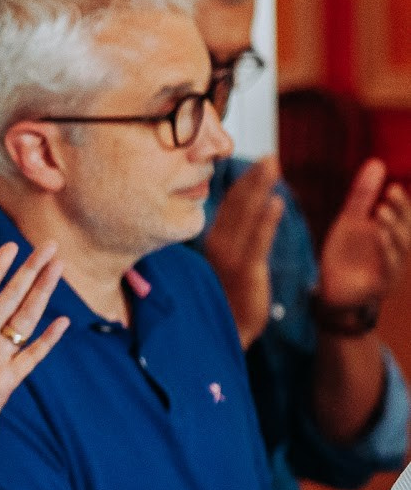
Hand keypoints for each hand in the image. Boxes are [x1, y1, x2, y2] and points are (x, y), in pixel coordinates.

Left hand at [0, 241, 66, 435]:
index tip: (11, 244)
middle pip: (11, 297)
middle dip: (29, 270)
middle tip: (50, 244)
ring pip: (26, 318)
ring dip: (42, 293)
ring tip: (59, 268)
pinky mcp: (7, 380)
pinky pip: (31, 358)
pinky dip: (46, 342)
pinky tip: (62, 323)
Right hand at [200, 156, 282, 343]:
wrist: (227, 333)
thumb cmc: (225, 299)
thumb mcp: (224, 265)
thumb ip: (230, 239)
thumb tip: (242, 217)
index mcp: (212, 241)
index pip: (228, 205)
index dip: (244, 182)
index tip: (258, 162)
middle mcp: (217, 244)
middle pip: (236, 204)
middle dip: (253, 178)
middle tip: (270, 156)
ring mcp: (230, 257)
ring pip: (246, 215)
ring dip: (260, 188)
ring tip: (274, 165)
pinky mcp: (245, 271)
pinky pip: (257, 240)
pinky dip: (266, 221)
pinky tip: (276, 202)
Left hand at [319, 158, 410, 312]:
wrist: (332, 291)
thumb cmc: (346, 255)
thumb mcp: (350, 221)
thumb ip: (362, 195)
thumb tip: (377, 162)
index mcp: (393, 231)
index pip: (405, 212)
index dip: (402, 200)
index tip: (392, 185)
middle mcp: (398, 247)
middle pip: (407, 226)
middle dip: (401, 209)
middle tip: (391, 192)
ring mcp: (394, 265)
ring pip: (401, 245)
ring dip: (393, 227)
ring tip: (380, 211)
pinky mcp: (384, 282)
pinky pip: (390, 265)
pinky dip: (386, 249)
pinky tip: (379, 235)